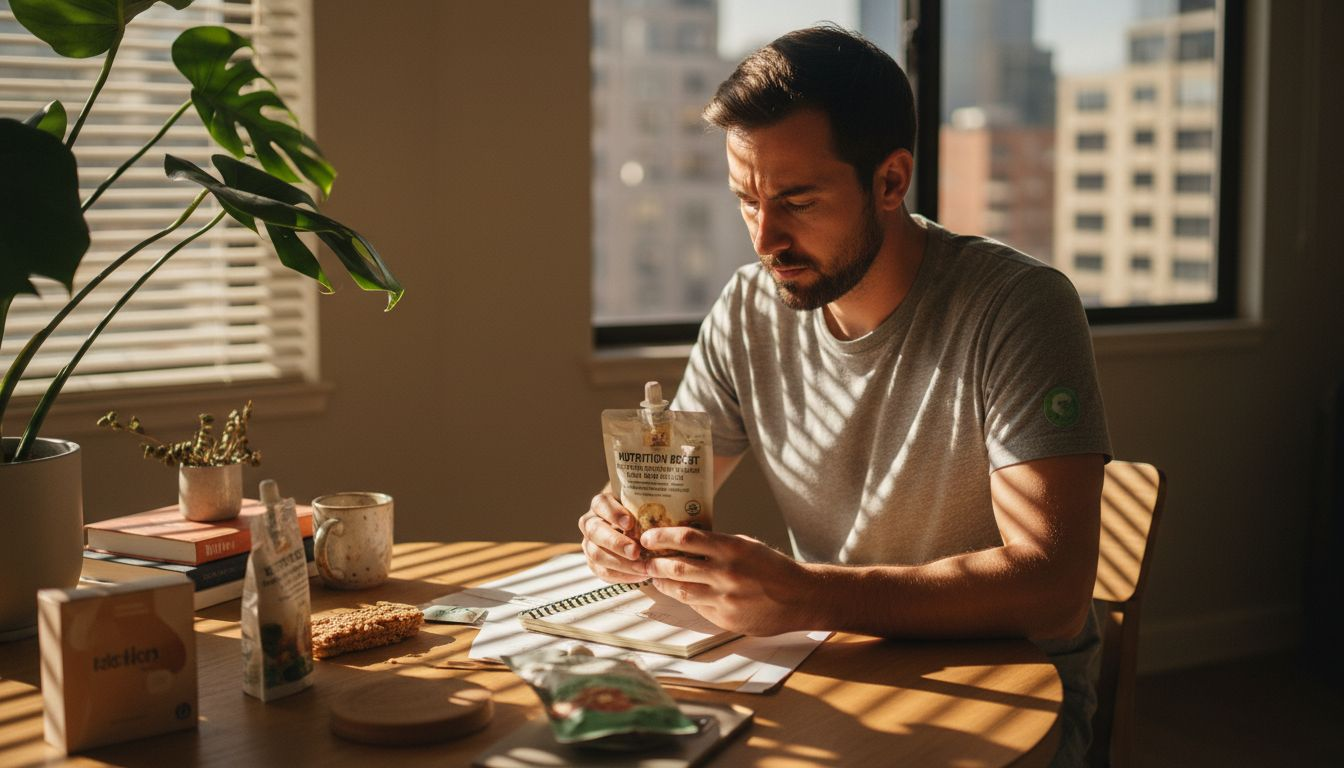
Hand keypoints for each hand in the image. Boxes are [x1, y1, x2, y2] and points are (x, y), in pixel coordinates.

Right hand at [578, 493, 646, 582]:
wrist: (638, 534)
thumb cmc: (643, 515)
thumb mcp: (643, 507)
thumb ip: (647, 508)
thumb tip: (661, 514)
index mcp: (600, 504)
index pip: (600, 504)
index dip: (613, 514)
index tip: (630, 523)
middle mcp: (590, 522)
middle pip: (595, 531)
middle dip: (615, 543)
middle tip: (635, 551)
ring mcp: (589, 544)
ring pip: (596, 554)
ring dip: (620, 563)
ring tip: (642, 568)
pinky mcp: (594, 563)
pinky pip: (603, 572)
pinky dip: (621, 575)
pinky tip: (639, 576)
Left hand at [640, 526, 814, 635]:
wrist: (800, 596)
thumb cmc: (772, 567)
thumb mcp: (746, 545)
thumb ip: (717, 545)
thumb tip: (684, 542)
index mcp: (731, 548)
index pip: (686, 538)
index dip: (661, 537)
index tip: (648, 537)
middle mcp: (726, 572)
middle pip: (676, 566)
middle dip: (655, 563)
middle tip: (646, 560)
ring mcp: (725, 598)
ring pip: (681, 590)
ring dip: (664, 584)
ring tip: (657, 578)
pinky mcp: (725, 618)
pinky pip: (697, 607)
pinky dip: (686, 598)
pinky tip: (681, 592)